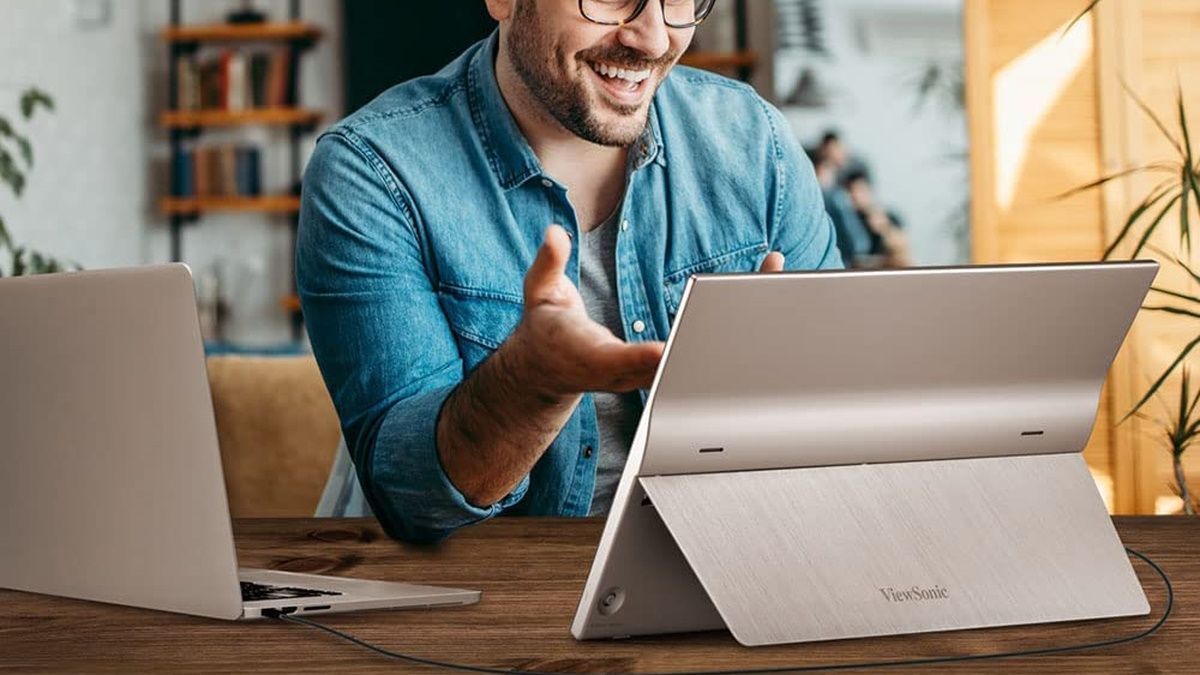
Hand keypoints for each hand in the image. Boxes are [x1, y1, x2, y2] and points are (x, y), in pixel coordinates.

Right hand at [509, 227, 785, 396]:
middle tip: (750, 298)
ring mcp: (651, 373)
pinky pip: (701, 346)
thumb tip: (554, 234)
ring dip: (737, 321)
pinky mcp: (664, 366)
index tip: (662, 352)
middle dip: (712, 334)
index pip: (625, 361)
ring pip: (701, 355)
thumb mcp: (538, 296)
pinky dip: (728, 321)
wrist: (549, 372)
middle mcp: (630, 372)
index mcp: (597, 359)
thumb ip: (548, 265)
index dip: (644, 358)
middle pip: (677, 360)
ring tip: (770, 276)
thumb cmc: (545, 331)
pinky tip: (756, 292)